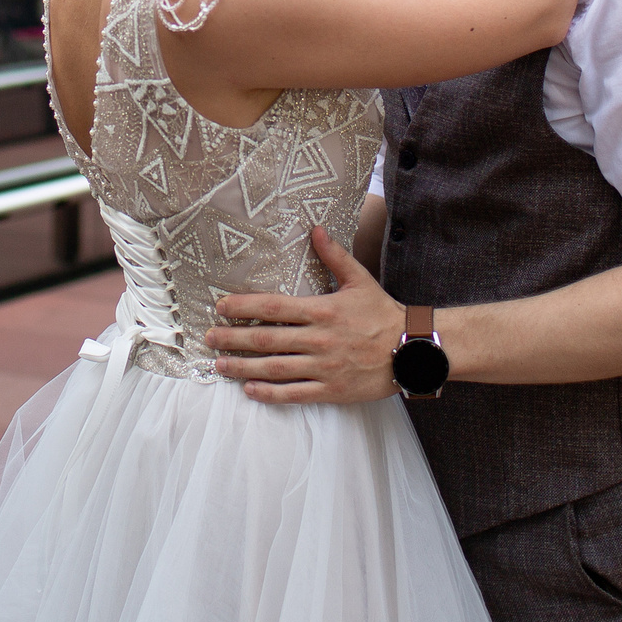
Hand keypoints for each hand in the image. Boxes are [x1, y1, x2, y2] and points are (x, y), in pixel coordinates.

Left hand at [205, 227, 405, 403]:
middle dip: (233, 338)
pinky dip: (270, 393)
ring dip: (243, 367)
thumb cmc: (383, 313)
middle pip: (266, 339)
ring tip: (221, 364)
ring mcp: (324, 367)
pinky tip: (250, 390)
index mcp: (322, 310)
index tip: (221, 307)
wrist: (411, 350)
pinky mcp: (331, 390)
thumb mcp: (360, 279)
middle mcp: (318, 340)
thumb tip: (316, 228)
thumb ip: (334, 256)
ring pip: (275, 369)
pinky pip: (294, 393)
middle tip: (209, 338)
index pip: (273, 307)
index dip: (244, 307)